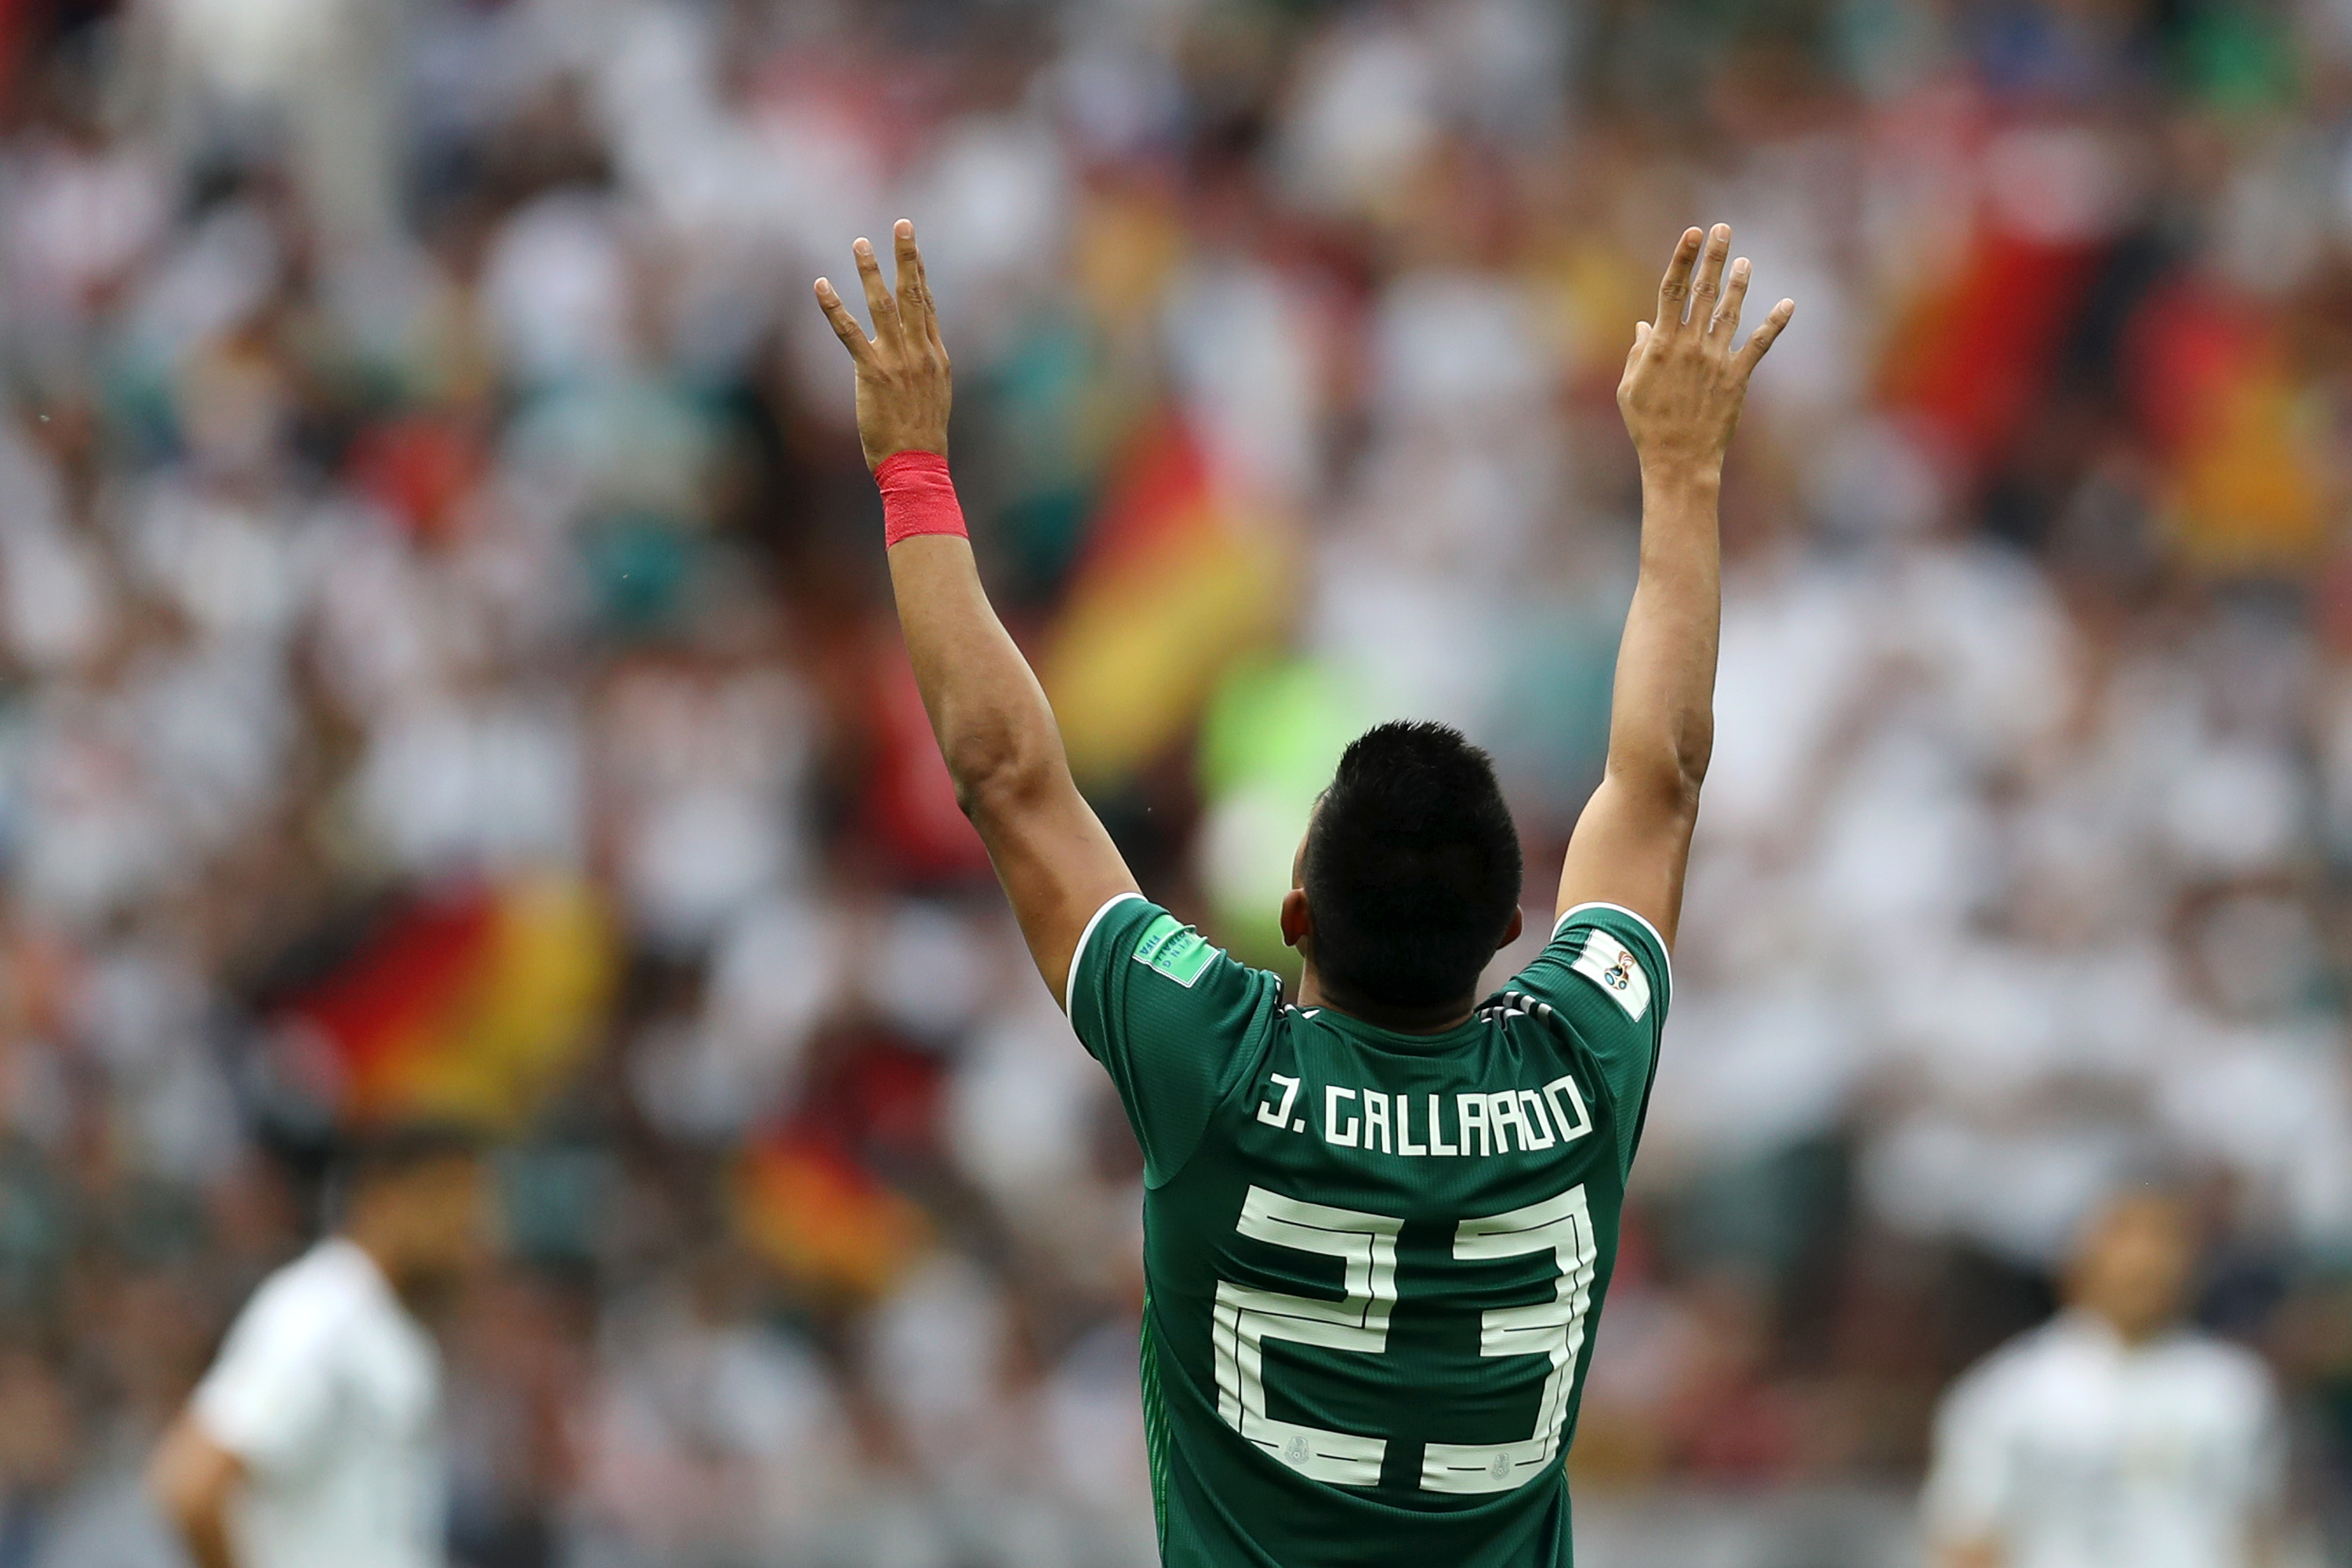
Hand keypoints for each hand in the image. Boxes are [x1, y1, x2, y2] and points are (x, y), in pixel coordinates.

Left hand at [814, 219, 951, 470]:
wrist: (918, 465)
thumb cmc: (922, 438)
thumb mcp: (935, 396)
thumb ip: (926, 368)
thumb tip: (918, 353)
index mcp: (936, 356)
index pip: (927, 306)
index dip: (921, 273)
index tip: (914, 247)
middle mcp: (920, 352)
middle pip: (914, 295)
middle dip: (908, 256)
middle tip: (903, 224)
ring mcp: (898, 361)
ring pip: (884, 306)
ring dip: (871, 272)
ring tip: (860, 244)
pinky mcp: (873, 373)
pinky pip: (850, 333)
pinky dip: (833, 307)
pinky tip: (821, 285)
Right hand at [1617, 224, 1792, 481]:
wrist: (1678, 461)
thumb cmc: (1647, 427)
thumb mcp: (1629, 389)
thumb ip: (1638, 353)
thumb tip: (1644, 325)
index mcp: (1661, 345)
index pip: (1671, 291)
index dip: (1682, 258)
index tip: (1692, 232)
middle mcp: (1691, 346)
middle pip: (1703, 292)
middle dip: (1713, 258)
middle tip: (1722, 229)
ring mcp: (1716, 360)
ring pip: (1730, 311)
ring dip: (1739, 283)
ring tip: (1745, 260)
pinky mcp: (1738, 377)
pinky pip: (1760, 345)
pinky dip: (1775, 324)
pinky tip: (1788, 305)